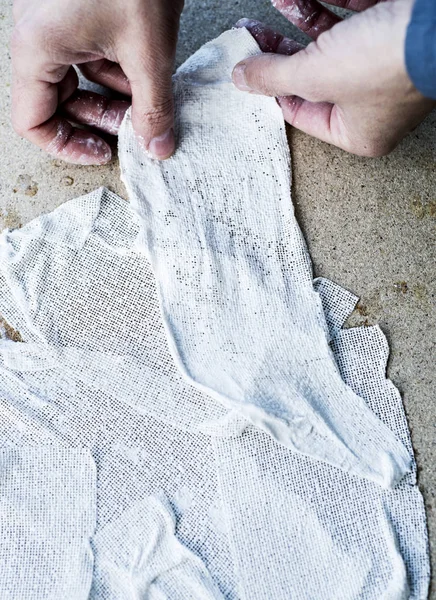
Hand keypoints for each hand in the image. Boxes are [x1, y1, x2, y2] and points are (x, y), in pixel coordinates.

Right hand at [11, 0, 183, 163]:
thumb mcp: (149, 51)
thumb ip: (154, 106)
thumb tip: (157, 146)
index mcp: (38, 48)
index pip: (32, 121)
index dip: (67, 146)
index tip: (103, 152)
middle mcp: (39, 35)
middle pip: (56, 101)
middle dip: (98, 119)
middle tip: (134, 127)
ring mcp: (58, 20)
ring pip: (77, 79)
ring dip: (112, 96)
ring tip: (147, 98)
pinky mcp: (78, 9)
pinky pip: (90, 53)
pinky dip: (117, 69)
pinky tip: (145, 73)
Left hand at [232, 0, 435, 156]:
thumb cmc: (387, 64)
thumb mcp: (315, 76)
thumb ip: (273, 76)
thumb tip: (241, 78)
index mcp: (359, 133)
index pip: (302, 113)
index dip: (272, 89)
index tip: (251, 68)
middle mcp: (373, 104)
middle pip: (313, 75)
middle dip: (280, 50)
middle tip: (253, 34)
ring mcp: (387, 65)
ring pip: (333, 41)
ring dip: (300, 19)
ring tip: (274, 3)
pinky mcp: (396, 29)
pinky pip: (355, 15)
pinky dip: (328, 3)